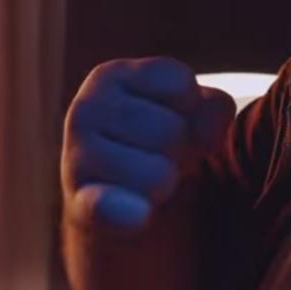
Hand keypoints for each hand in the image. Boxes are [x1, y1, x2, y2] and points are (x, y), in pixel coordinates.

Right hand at [61, 57, 235, 233]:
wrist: (125, 199)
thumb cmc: (164, 139)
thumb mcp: (195, 110)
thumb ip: (214, 109)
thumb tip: (206, 137)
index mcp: (112, 75)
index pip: (181, 85)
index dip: (191, 110)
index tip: (174, 119)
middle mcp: (85, 108)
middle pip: (172, 130)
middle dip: (180, 149)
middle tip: (159, 156)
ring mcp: (75, 158)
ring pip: (159, 174)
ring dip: (166, 182)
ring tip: (147, 178)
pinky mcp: (79, 205)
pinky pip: (107, 206)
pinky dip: (125, 212)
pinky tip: (140, 214)